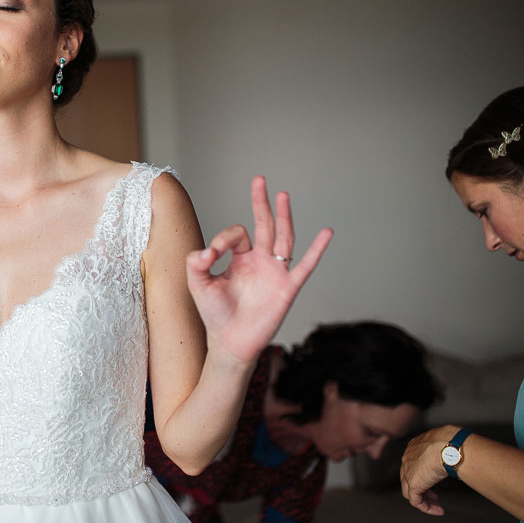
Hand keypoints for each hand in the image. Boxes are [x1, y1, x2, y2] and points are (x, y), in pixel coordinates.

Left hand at [185, 176, 331, 362]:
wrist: (229, 343)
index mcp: (239, 258)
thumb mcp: (198, 283)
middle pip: (264, 224)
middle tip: (259, 180)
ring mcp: (275, 272)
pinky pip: (305, 266)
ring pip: (283, 238)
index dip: (223, 239)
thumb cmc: (214, 314)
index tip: (212, 255)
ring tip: (282, 194)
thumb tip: (208, 250)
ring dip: (283, 216)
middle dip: (260, 203)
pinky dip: (318, 250)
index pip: (236, 234)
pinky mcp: (287, 288)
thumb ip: (196, 262)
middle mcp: (259, 261)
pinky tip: (327, 232)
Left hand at [401, 425, 458, 515]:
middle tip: (433, 495)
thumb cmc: (452, 442)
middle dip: (421, 487)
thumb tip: (455, 455)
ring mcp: (408, 471)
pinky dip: (426, 507)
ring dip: (424, 500)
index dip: (422, 474)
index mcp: (414, 447)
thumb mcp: (445, 444)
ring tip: (436, 505)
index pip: (412, 463)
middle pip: (408, 477)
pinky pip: (416, 501)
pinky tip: (438, 510)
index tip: (432, 479)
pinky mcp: (414, 484)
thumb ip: (444, 450)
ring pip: (409, 491)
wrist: (449, 446)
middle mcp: (407, 458)